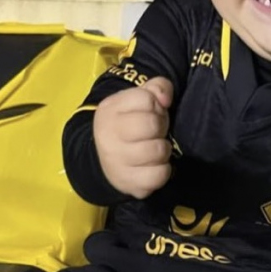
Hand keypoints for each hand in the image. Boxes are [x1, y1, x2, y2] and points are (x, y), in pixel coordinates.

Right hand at [93, 77, 173, 198]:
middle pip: (152, 124)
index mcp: (110, 109)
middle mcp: (109, 135)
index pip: (146, 99)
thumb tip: (165, 100)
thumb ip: (157, 88)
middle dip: (160, 126)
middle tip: (155, 132)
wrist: (105, 159)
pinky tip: (154, 166)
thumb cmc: (130, 123)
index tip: (151, 112)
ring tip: (155, 148)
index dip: (156, 105)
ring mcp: (116, 161)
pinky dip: (163, 171)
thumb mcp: (139, 98)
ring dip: (163, 149)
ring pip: (158, 151)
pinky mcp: (127, 183)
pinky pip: (158, 176)